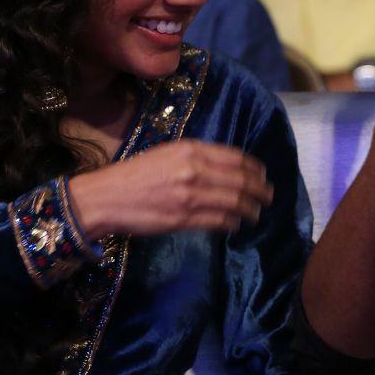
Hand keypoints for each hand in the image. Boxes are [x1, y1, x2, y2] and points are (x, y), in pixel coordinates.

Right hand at [66, 140, 271, 236]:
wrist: (105, 197)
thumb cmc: (133, 175)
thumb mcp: (165, 154)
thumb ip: (194, 158)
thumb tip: (224, 168)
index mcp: (190, 149)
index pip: (235, 158)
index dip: (255, 168)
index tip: (263, 175)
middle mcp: (194, 169)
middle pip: (241, 180)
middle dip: (260, 190)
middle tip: (269, 196)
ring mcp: (190, 195)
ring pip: (235, 202)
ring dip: (251, 209)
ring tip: (257, 213)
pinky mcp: (184, 218)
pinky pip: (220, 220)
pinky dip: (233, 223)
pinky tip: (236, 224)